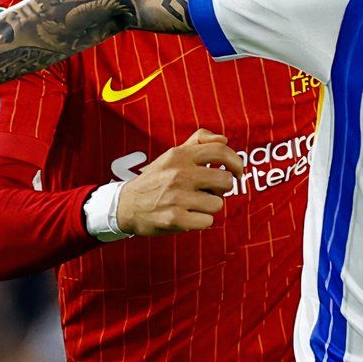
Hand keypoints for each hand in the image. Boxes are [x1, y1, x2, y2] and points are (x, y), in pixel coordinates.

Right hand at [116, 130, 238, 235]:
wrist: (125, 205)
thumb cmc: (155, 180)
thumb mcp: (171, 155)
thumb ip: (198, 142)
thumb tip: (224, 140)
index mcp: (179, 155)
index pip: (220, 151)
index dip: (236, 162)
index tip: (238, 171)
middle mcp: (179, 174)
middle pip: (225, 180)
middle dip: (223, 189)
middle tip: (211, 191)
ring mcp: (177, 197)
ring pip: (218, 203)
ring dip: (210, 206)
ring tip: (194, 204)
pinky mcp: (175, 218)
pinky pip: (208, 221)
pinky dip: (201, 221)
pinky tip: (189, 216)